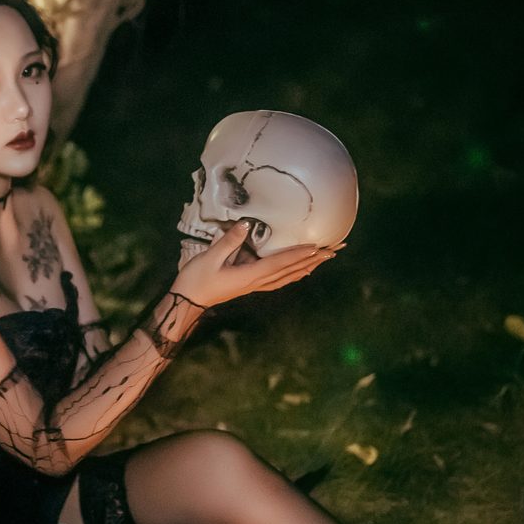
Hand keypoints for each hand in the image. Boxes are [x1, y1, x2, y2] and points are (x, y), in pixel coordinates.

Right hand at [172, 219, 342, 309]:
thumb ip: (228, 241)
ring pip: (289, 276)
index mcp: (250, 275)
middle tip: (336, 251)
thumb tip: (245, 224)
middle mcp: (258, 282)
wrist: (188, 299)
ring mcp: (256, 285)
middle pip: (292, 270)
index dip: (299, 254)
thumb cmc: (197, 279)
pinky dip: (295, 273)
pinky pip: (280, 279)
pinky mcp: (251, 284)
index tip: (318, 247)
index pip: (280, 263)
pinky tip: (301, 271)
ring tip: (326, 258)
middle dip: (315, 260)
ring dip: (309, 266)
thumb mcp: (210, 258)